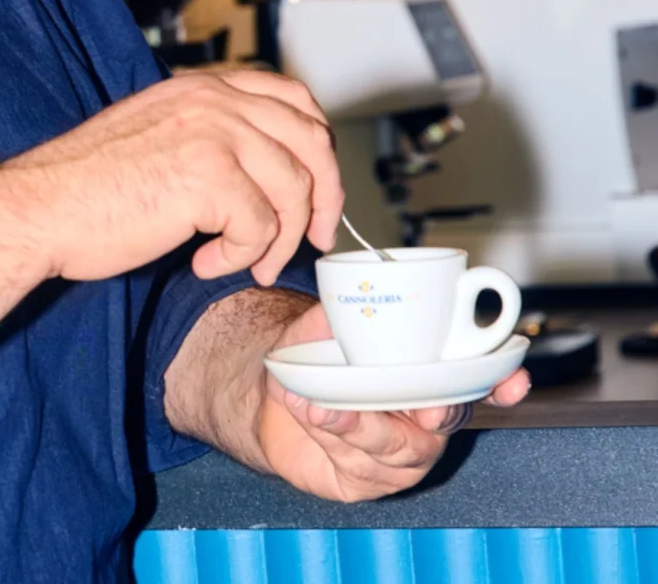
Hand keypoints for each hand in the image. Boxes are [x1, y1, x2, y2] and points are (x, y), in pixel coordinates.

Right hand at [2, 70, 342, 285]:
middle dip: (323, 199)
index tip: (317, 191)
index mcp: (203, 89)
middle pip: (310, 144)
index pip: (294, 101)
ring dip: (278, 240)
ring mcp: (214, 136)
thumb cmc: (84, 188)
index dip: (317, 150)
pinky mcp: (208, 179)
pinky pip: (259, 227)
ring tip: (247, 264)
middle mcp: (214, 103)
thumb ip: (207, 140)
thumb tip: (259, 173)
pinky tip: (204, 263)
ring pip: (292, 192)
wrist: (39, 210)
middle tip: (312, 239)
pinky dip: (238, 256)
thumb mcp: (156, 139)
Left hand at [258, 303, 530, 501]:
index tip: (513, 383)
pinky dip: (331, 437)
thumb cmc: (311, 363)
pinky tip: (309, 412)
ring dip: (360, 425)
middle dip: (437, 414)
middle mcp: (421, 421)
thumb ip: (330, 315)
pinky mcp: (363, 482)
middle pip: (445, 421)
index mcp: (428, 379)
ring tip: (322, 405)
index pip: (480, 382)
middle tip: (424, 409)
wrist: (271, 401)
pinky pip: (356, 466)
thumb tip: (343, 302)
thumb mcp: (315, 329)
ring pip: (394, 447)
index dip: (502, 384)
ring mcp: (396, 457)